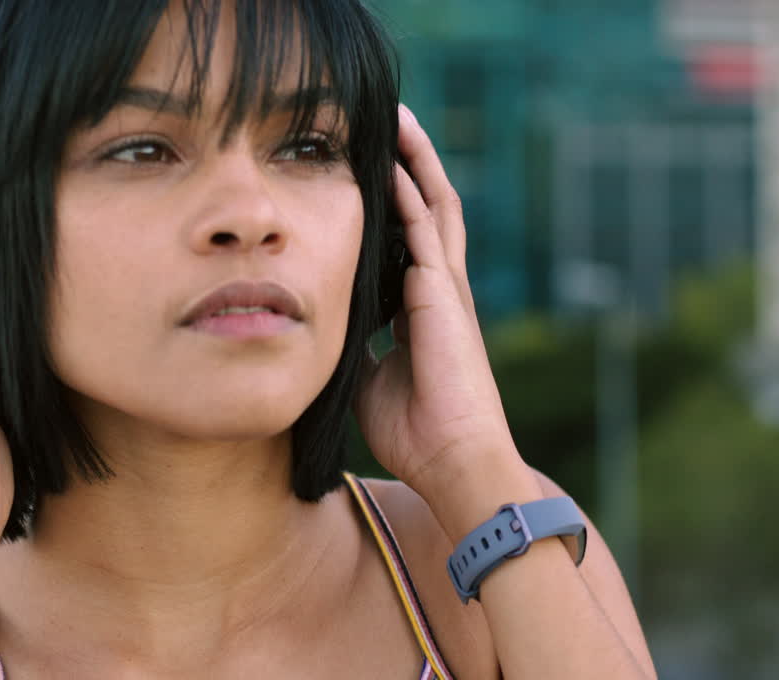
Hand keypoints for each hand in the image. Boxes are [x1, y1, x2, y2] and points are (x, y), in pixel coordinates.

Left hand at [352, 106, 533, 510]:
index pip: (406, 241)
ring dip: (417, 161)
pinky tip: (394, 165)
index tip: (366, 173)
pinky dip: (411, 196)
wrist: (453, 461)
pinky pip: (427, 234)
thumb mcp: (368, 380)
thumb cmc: (414, 431)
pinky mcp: (445, 297)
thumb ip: (354, 347)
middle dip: (409, 164)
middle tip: (388, 121)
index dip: (391, 204)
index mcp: (421, 309)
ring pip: (435, 207)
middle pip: (427, 209)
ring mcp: (446, 290)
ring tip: (399, 119)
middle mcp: (438, 290)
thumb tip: (325, 332)